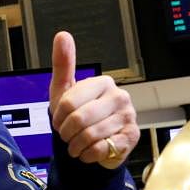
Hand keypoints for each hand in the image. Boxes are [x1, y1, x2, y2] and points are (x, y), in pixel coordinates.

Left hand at [48, 31, 137, 168]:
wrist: (94, 141)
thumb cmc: (78, 113)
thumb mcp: (64, 89)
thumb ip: (63, 63)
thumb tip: (62, 35)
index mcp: (102, 83)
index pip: (68, 103)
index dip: (58, 117)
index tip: (58, 120)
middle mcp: (119, 97)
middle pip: (79, 119)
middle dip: (66, 133)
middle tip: (67, 134)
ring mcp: (128, 117)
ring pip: (90, 136)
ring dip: (76, 145)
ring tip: (76, 143)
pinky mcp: (132, 136)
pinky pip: (101, 148)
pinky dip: (88, 154)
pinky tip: (89, 150)